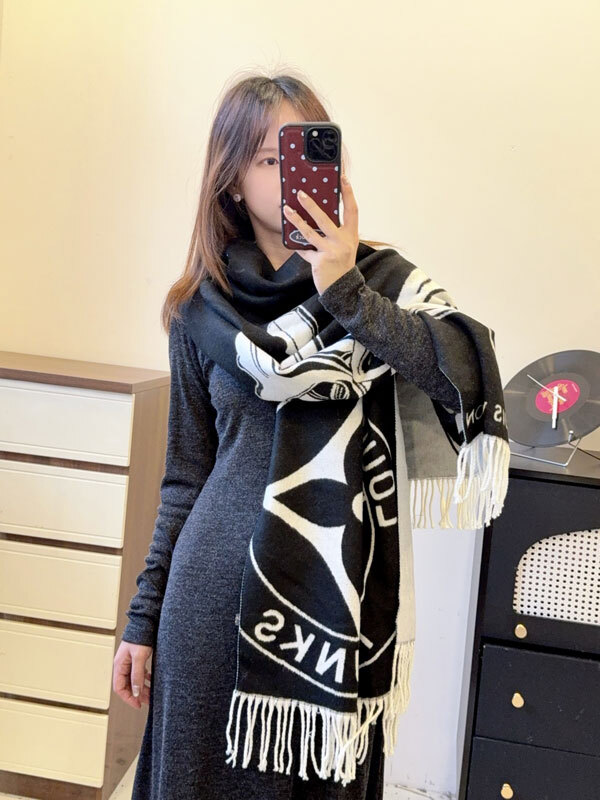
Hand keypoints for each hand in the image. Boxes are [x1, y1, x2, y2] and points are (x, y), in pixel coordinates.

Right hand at [113, 639, 152, 708]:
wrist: (146, 622)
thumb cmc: (140, 637)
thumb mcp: (139, 658)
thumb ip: (137, 676)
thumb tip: (136, 692)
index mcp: (119, 665)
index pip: (120, 688)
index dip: (129, 698)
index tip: (138, 704)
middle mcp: (122, 664)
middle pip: (127, 685)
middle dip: (137, 694)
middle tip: (148, 701)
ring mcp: (129, 661)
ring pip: (134, 679)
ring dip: (142, 687)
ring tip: (152, 694)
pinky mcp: (136, 658)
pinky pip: (138, 672)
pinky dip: (144, 678)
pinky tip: (151, 679)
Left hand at [283, 172, 358, 293]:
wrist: (343, 289)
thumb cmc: (341, 265)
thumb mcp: (344, 246)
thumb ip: (335, 233)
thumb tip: (316, 215)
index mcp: (351, 235)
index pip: (352, 210)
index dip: (348, 194)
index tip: (343, 178)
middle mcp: (343, 242)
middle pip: (325, 219)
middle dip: (311, 205)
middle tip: (300, 193)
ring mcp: (331, 251)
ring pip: (309, 232)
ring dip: (296, 220)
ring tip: (286, 209)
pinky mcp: (320, 261)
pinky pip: (305, 250)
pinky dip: (299, 247)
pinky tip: (291, 241)